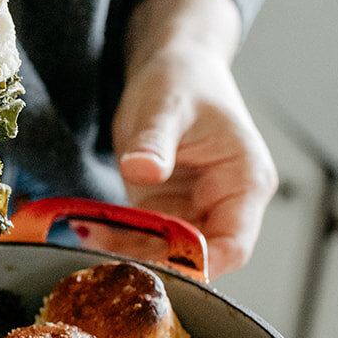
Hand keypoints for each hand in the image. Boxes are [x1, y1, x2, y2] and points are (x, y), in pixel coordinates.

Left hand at [111, 0, 276, 277]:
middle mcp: (228, 204)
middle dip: (156, 264)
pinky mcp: (169, 210)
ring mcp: (198, 210)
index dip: (197, 266)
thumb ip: (154, 141)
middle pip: (201, 259)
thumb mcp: (165, 106)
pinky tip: (91, 233)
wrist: (171, 68)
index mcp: (246, 182)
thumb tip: (142, 170)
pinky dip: (122, 242)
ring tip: (91, 241)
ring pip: (170, 254)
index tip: (154, 269)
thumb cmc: (181, 80)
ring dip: (133, 255)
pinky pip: (149, 240)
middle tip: (109, 260)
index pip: (233, 246)